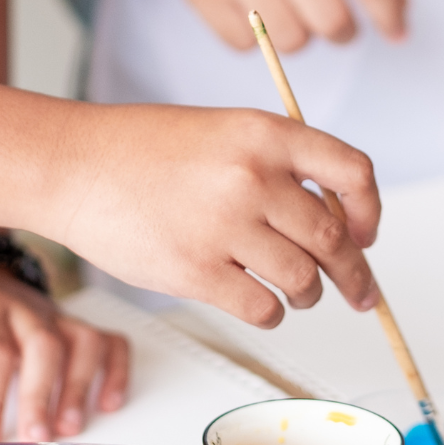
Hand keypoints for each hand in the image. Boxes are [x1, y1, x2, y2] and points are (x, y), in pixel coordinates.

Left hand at [0, 258, 128, 442]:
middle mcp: (23, 309)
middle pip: (44, 346)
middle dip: (43, 394)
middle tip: (36, 437)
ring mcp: (52, 315)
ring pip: (82, 341)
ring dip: (82, 384)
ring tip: (71, 426)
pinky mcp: (70, 324)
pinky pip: (108, 340)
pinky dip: (117, 369)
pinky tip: (111, 401)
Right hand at [56, 106, 381, 327]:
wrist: (74, 165)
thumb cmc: (146, 150)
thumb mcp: (225, 131)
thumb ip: (280, 166)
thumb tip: (336, 223)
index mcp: (266, 134)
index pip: (353, 172)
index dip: (369, 211)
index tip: (366, 234)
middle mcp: (252, 176)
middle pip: (333, 239)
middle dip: (354, 274)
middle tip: (360, 293)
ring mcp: (223, 225)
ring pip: (302, 280)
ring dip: (308, 294)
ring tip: (297, 292)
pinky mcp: (195, 271)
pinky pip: (262, 308)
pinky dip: (271, 313)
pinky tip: (260, 302)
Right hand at [135, 0, 406, 51]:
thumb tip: (400, 7)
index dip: (389, 12)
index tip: (396, 31)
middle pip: (332, 21)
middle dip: (341, 30)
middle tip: (335, 20)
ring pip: (292, 41)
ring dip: (300, 34)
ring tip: (289, 8)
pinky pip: (248, 46)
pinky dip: (257, 38)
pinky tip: (252, 7)